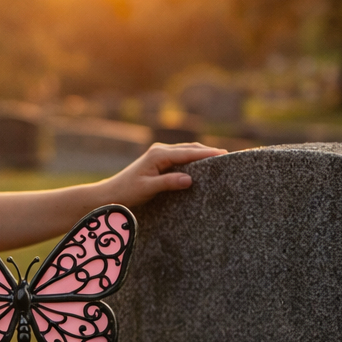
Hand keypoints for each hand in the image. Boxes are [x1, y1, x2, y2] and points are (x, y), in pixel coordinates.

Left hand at [100, 142, 226, 208]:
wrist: (111, 193)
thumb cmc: (127, 192)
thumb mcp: (147, 189)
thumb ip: (168, 183)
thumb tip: (189, 179)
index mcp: (158, 155)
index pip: (188, 153)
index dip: (207, 154)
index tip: (225, 155)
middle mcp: (160, 151)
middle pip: (191, 148)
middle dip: (209, 152)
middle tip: (230, 157)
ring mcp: (160, 155)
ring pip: (187, 152)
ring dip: (203, 154)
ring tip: (222, 160)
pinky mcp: (160, 161)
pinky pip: (181, 158)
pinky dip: (194, 159)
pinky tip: (204, 165)